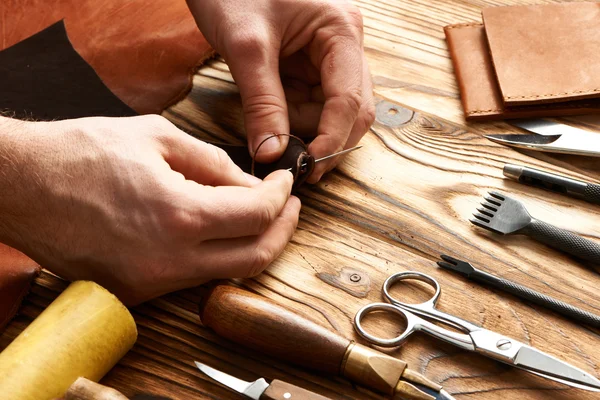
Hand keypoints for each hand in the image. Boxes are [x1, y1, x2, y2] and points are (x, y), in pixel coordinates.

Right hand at [0, 115, 299, 303]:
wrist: (20, 184)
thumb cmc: (80, 152)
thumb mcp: (157, 137)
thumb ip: (214, 164)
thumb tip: (250, 184)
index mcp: (180, 215)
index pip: (259, 215)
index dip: (281, 196)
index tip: (285, 182)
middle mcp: (170, 260)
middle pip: (256, 258)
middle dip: (283, 230)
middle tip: (288, 206)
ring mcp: (151, 283)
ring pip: (227, 272)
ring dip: (251, 244)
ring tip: (254, 213)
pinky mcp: (134, 292)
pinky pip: (192, 278)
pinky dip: (214, 255)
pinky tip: (214, 230)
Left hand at [187, 0, 374, 181]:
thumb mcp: (246, 47)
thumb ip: (262, 103)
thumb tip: (272, 154)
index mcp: (340, 31)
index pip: (349, 99)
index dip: (331, 139)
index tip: (307, 168)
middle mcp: (343, 45)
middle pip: (352, 110)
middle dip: (323, 139)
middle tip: (293, 164)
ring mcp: (328, 58)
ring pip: (330, 113)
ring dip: (304, 130)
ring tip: (268, 125)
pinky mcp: (309, 66)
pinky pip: (310, 105)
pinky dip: (293, 119)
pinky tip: (272, 117)